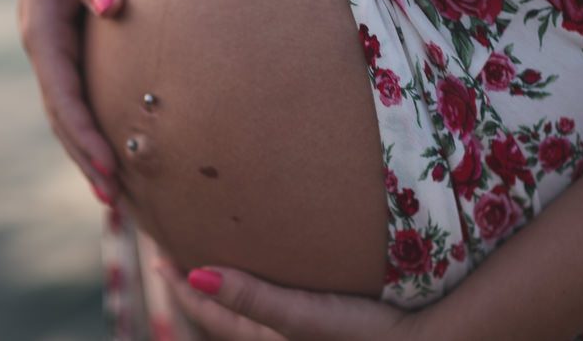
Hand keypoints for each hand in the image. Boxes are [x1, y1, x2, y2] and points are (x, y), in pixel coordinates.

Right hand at [17, 0, 123, 204]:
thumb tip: (110, 4)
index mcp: (42, 34)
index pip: (61, 96)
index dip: (83, 133)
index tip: (108, 167)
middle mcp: (48, 50)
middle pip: (63, 117)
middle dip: (86, 158)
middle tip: (114, 201)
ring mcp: (61, 53)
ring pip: (71, 113)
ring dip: (90, 152)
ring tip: (114, 195)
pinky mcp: (76, 50)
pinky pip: (83, 97)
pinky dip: (97, 127)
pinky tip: (118, 150)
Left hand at [154, 261, 425, 340]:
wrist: (423, 339)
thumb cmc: (364, 332)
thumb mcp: (302, 316)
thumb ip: (251, 298)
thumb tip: (194, 275)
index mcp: (265, 339)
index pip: (208, 313)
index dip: (180, 287)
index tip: (159, 257)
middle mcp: (276, 337)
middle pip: (224, 311)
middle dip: (198, 283)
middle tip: (177, 251)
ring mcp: (298, 329)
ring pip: (249, 306)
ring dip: (228, 281)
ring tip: (215, 253)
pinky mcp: (320, 319)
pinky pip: (276, 300)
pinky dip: (259, 282)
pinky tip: (271, 261)